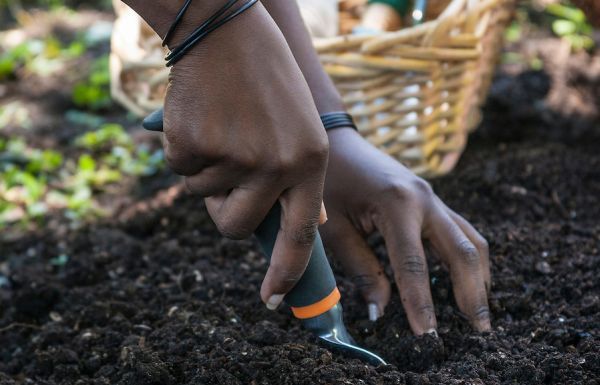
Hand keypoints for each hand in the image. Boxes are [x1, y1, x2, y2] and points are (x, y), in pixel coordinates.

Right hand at [160, 4, 328, 308]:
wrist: (227, 27)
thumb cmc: (265, 77)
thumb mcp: (301, 125)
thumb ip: (300, 175)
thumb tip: (313, 222)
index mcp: (309, 161)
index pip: (300, 234)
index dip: (286, 271)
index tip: (272, 299)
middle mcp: (277, 164)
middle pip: (236, 225)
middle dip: (222, 211)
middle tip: (222, 174)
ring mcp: (236, 155)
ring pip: (202, 195)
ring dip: (203, 168)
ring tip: (220, 121)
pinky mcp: (197, 144)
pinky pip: (179, 167)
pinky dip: (182, 146)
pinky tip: (200, 111)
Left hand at [320, 129, 490, 333]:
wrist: (338, 143)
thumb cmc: (329, 182)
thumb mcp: (335, 227)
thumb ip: (360, 268)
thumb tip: (381, 311)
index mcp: (396, 204)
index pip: (414, 264)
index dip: (421, 304)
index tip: (428, 336)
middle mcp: (424, 199)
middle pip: (462, 251)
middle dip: (472, 293)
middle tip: (479, 330)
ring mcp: (434, 198)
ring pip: (471, 240)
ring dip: (478, 277)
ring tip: (478, 313)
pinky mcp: (434, 201)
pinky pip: (462, 232)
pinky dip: (468, 260)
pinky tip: (466, 282)